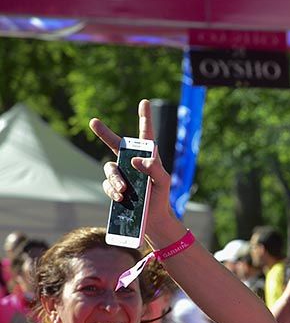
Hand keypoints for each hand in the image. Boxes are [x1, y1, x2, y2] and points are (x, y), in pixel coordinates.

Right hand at [89, 100, 176, 235]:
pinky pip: (108, 185)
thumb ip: (154, 168)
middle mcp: (131, 163)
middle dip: (104, 133)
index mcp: (148, 158)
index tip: (144, 102)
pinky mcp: (114, 187)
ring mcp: (121, 174)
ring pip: (110, 169)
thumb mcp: (163, 182)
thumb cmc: (161, 197)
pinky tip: (121, 197)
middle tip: (94, 122)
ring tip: (125, 191)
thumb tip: (135, 159)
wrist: (153, 220)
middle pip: (115, 144)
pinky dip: (113, 190)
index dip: (145, 118)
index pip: (146, 135)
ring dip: (115, 179)